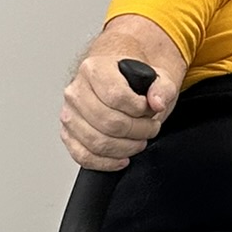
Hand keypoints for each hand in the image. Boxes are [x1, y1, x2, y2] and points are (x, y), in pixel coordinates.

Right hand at [60, 48, 176, 169]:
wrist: (119, 86)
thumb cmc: (134, 83)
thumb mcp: (157, 78)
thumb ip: (163, 87)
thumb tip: (157, 102)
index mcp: (94, 69)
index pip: (116, 96)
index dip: (139, 110)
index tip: (149, 111)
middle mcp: (77, 90)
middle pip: (108, 122)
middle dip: (137, 131)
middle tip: (150, 129)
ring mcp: (69, 113)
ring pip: (96, 142)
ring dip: (125, 148)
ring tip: (139, 141)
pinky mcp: (68, 134)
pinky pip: (83, 156)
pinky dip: (106, 162)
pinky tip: (122, 158)